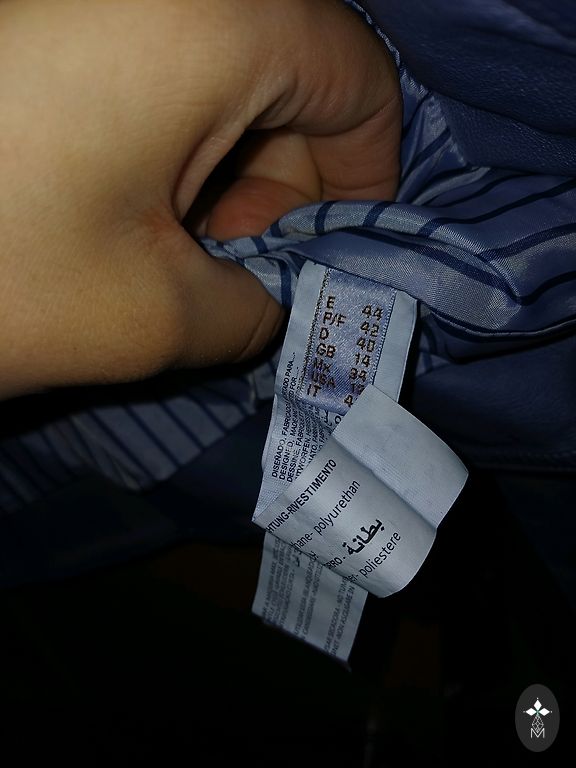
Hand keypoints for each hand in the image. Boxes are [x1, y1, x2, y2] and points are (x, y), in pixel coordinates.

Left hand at [0, 0, 400, 398]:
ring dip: (220, 173)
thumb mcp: (151, 317)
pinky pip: (159, 65)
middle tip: (234, 270)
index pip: (362, 84)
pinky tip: (123, 208)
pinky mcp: (63, 15)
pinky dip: (167, 143)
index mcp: (219, 19)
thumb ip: (254, 313)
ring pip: (225, 74)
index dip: (366, 180)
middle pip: (294, 78)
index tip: (331, 256)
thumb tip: (277, 303)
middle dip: (283, 187)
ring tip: (167, 251)